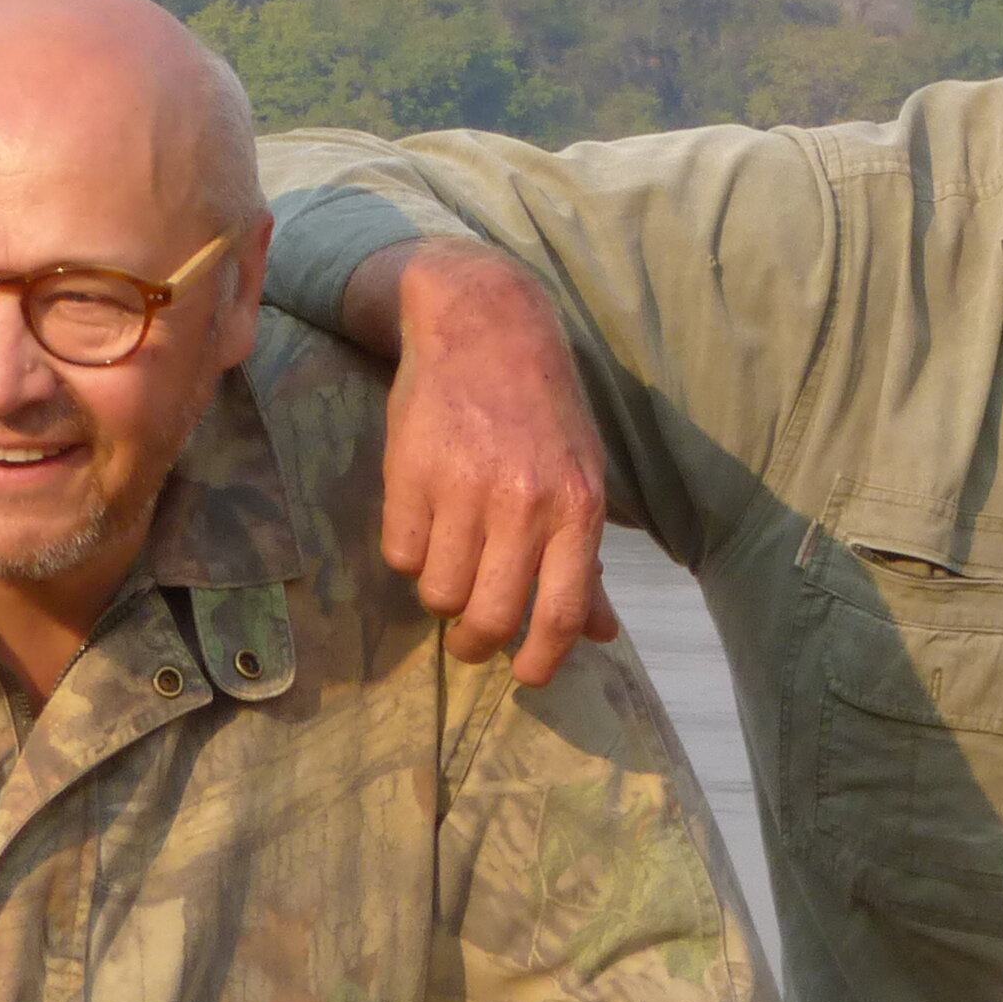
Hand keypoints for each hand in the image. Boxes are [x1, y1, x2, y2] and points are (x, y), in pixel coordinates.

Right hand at [360, 241, 618, 685]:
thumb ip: (588, 559)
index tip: (528, 677)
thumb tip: (600, 634)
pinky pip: (401, 555)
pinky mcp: (409, 472)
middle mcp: (523, 503)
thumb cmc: (543, 409)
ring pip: (439, 593)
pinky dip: (411, 556)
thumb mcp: (583, 476)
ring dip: (442, 597)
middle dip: (478, 645)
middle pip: (489, 616)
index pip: (558, 612)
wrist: (485, 324)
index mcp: (577, 508)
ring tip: (450, 568)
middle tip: (472, 642)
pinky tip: (424, 526)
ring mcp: (462, 488)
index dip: (542, 661)